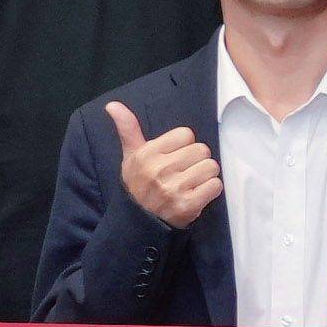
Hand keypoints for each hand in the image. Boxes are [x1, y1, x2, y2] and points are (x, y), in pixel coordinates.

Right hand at [104, 99, 221, 229]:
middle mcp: (159, 169)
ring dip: (205, 176)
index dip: (184, 145)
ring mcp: (174, 188)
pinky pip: (215, 186)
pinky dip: (210, 190)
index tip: (174, 157)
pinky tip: (196, 195)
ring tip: (190, 183)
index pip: (186, 134)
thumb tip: (112, 104)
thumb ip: (127, 128)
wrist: (138, 221)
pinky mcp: (187, 205)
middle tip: (184, 172)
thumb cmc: (138, 184)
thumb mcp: (130, 156)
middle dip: (196, 160)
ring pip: (211, 167)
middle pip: (202, 150)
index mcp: (147, 154)